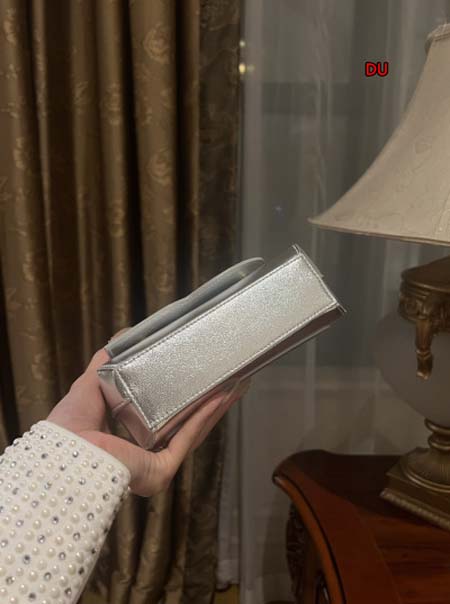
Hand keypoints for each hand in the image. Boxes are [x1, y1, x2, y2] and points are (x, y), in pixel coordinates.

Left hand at [47, 339, 249, 496]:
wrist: (60, 454)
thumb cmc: (68, 429)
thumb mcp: (89, 387)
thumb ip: (104, 363)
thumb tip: (121, 338)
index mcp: (129, 444)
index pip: (166, 422)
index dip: (186, 401)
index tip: (201, 382)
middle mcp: (145, 459)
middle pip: (186, 427)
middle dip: (208, 404)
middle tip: (227, 383)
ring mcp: (155, 467)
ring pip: (192, 433)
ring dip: (213, 408)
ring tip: (233, 386)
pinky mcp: (159, 471)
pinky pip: (185, 440)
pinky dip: (202, 417)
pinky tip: (217, 397)